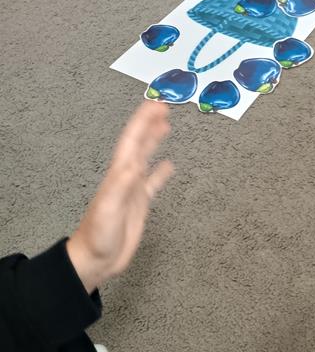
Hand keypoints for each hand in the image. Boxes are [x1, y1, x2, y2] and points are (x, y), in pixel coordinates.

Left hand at [66, 101, 173, 293]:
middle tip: (163, 105)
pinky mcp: (140, 202)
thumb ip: (121, 186)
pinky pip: (153, 182)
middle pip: (139, 142)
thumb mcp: (108, 209)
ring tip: (166, 124)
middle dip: (149, 123)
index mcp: (119, 173)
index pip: (132, 140)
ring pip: (146, 157)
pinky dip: (161, 172)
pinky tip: (169, 165)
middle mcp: (126, 175)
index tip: (156, 104)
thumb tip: (137, 163)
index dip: (143, 121)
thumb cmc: (99, 234)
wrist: (95, 260)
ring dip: (154, 140)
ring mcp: (133, 188)